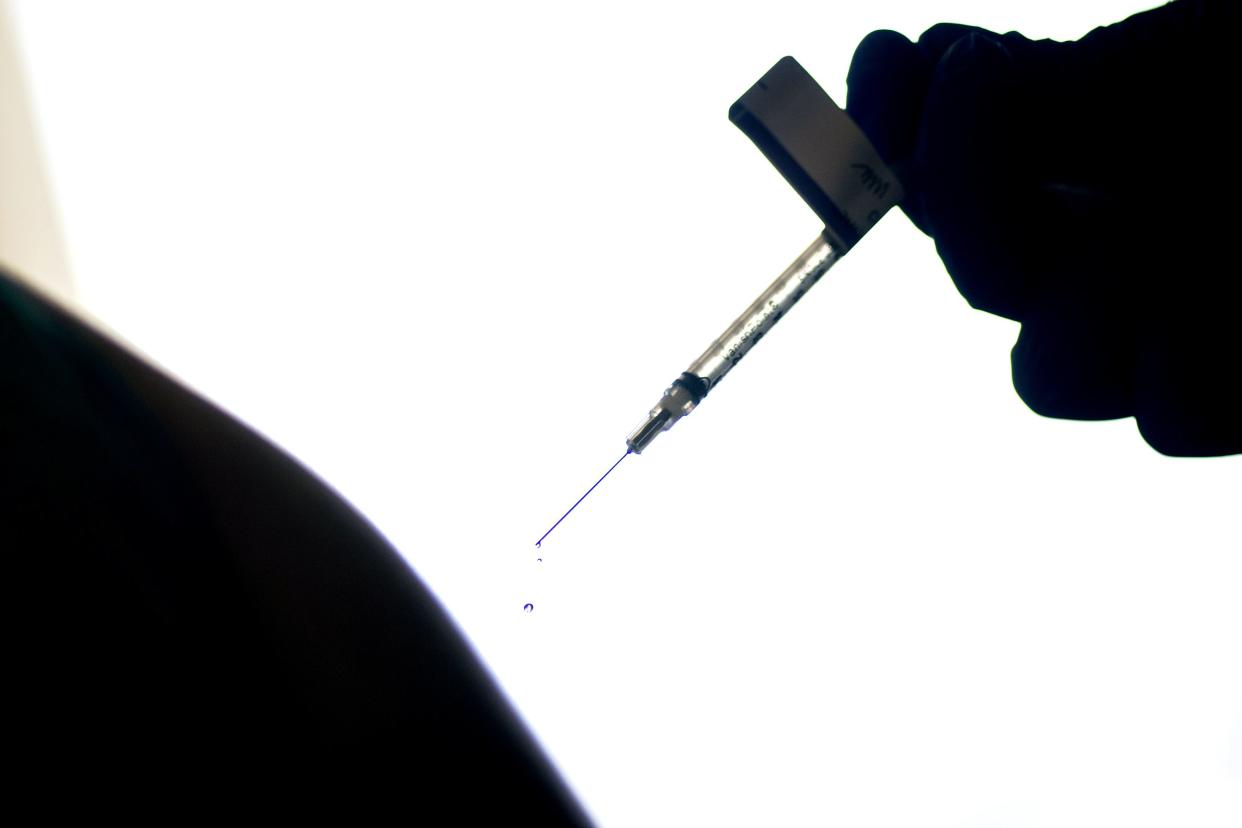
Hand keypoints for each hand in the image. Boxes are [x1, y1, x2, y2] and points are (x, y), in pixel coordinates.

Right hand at [845, 0, 1239, 455]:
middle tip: (991, 92)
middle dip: (975, 203)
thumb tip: (909, 85)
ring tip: (1156, 240)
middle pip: (982, 284)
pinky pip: (1176, 415)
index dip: (900, 134)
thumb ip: (1049, 101)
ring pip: (1055, 375)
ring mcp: (1184, 330)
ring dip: (1084, 307)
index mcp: (1093, 171)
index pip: (951, 185)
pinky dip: (1198, 365)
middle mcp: (1122, 254)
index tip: (893, 58)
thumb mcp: (1187, 65)